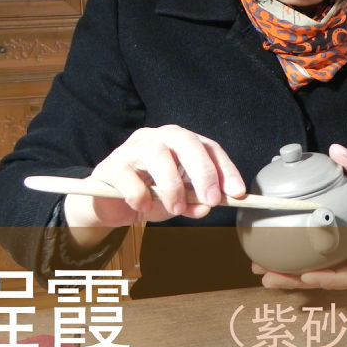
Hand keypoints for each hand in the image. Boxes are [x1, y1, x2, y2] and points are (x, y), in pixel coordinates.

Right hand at [63, 125, 245, 245]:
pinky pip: (128, 176)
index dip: (225, 168)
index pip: (207, 147)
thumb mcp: (178, 201)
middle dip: (203, 172)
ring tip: (176, 208)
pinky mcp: (110, 165)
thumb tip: (208, 205)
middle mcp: (156, 138)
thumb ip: (195, 201)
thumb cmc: (148, 195)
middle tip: (211, 200)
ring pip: (157, 154)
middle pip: (185, 141)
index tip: (237, 192)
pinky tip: (143, 207)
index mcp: (178, 142)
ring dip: (172, 185)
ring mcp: (131, 148)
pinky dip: (140, 195)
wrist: (109, 205)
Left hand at [253, 144, 346, 289]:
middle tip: (268, 276)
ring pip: (320, 273)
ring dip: (291, 275)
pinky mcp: (341, 247)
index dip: (332, 279)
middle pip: (329, 279)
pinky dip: (296, 261)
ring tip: (262, 270)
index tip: (309, 274)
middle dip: (297, 281)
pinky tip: (273, 256)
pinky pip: (318, 260)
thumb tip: (337, 151)